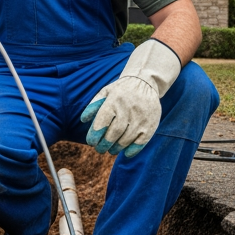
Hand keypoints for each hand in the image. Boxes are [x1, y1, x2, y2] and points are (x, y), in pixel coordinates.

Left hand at [81, 39, 181, 157]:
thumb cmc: (121, 91)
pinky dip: (132, 150)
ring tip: (111, 150)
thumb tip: (84, 120)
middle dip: (104, 145)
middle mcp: (128, 110)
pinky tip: (126, 152)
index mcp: (114, 101)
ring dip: (116, 148)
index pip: (102, 123)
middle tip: (100, 149)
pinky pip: (141, 142)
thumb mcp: (105, 92)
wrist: (145, 82)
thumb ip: (93, 105)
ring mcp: (140, 118)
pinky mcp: (151, 125)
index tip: (91, 142)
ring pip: (126, 140)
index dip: (94, 135)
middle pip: (113, 134)